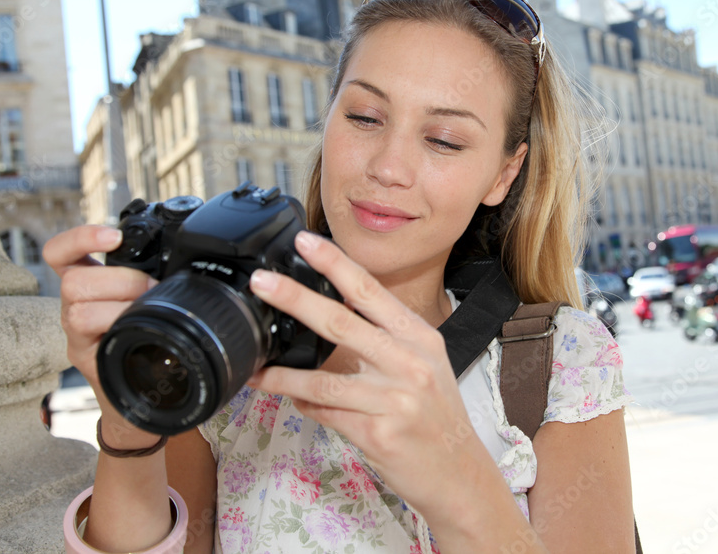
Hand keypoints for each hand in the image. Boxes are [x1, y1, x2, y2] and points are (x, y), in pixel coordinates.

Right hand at [43, 225, 161, 444]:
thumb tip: (194, 262)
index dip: (79, 238)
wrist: (143, 392)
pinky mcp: (83, 357)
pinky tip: (131, 330)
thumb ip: (156, 280)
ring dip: (119, 306)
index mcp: (91, 283)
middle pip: (73, 281)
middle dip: (122, 280)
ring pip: (76, 309)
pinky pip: (85, 339)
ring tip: (146, 313)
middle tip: (153, 290)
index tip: (113, 236)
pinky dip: (112, 328)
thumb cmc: (150, 340)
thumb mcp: (150, 301)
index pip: (62, 254)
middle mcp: (76, 305)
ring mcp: (76, 333)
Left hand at [245, 231, 492, 515]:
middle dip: (295, 299)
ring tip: (256, 367)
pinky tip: (292, 400)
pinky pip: (328, 414)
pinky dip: (305, 406)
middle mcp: (410, 362)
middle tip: (262, 283)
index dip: (335, 263)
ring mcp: (394, 399)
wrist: (461, 473)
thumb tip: (335, 314)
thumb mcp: (424, 367)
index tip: (304, 242)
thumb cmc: (437, 418)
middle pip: (341, 322)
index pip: (371, 291)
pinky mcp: (378, 433)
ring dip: (283, 373)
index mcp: (419, 337)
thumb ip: (386, 340)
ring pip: (324, 378)